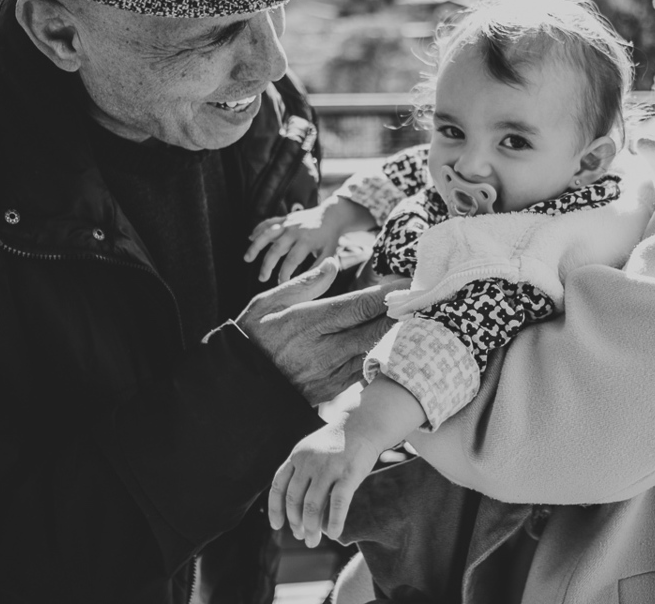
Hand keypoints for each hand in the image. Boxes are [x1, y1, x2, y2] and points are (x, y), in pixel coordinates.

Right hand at [237, 259, 408, 404]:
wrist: (235, 388)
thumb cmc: (250, 339)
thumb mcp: (267, 304)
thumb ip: (303, 284)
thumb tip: (332, 264)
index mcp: (308, 322)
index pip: (357, 306)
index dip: (386, 295)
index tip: (407, 285)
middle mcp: (322, 349)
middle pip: (374, 330)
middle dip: (399, 316)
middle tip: (420, 303)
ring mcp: (328, 373)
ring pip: (372, 353)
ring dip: (393, 338)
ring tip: (413, 323)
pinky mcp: (330, 391)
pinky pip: (363, 373)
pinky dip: (379, 359)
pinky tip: (391, 348)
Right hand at [245, 198, 374, 282]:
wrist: (332, 215)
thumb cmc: (330, 239)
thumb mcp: (329, 254)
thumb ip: (318, 268)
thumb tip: (307, 283)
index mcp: (307, 241)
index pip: (292, 260)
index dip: (285, 273)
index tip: (281, 283)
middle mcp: (295, 231)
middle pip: (276, 249)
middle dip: (267, 265)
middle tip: (262, 278)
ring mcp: (288, 223)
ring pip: (267, 234)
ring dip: (256, 246)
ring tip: (247, 259)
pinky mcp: (285, 218)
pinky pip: (268, 222)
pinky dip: (258, 229)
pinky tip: (250, 239)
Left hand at [268, 418, 382, 544]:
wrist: (365, 423)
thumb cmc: (339, 442)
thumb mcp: (312, 450)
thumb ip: (300, 472)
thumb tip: (295, 509)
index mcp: (297, 456)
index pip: (278, 486)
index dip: (276, 509)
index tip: (278, 526)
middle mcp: (309, 462)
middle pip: (295, 501)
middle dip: (296, 524)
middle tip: (302, 537)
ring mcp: (328, 467)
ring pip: (313, 507)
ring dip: (312, 529)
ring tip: (314, 541)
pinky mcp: (349, 474)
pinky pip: (338, 505)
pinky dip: (334, 523)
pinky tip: (334, 534)